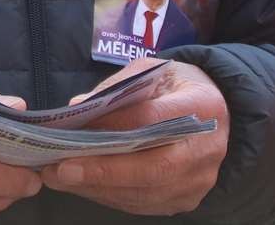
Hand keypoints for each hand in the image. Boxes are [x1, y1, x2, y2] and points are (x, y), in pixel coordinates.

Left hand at [39, 59, 227, 215]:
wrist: (214, 112)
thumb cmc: (175, 87)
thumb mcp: (150, 71)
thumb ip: (116, 88)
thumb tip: (77, 108)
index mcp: (202, 106)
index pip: (153, 120)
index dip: (113, 127)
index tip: (74, 133)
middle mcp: (206, 149)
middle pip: (153, 167)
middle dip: (103, 170)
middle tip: (61, 169)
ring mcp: (199, 180)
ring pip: (145, 193)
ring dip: (98, 188)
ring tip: (60, 177)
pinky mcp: (187, 199)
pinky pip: (144, 204)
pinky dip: (109, 196)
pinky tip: (83, 185)